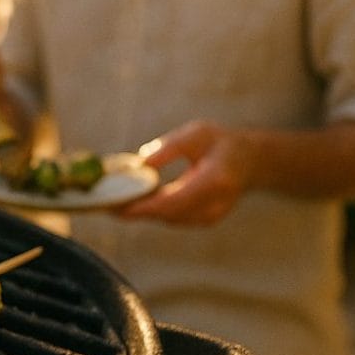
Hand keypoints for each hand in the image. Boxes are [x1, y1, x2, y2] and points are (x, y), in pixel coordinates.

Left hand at [117, 120, 254, 224]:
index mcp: (215, 179)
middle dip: (135, 211)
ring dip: (142, 212)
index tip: (118, 208)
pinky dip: (154, 212)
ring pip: (168, 219)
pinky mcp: (205, 220)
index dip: (144, 208)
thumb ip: (169, 148)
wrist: (251, 161)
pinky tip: (134, 202)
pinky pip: (174, 218)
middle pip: (167, 214)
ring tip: (113, 202)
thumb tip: (140, 164)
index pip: (175, 201)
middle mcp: (215, 204)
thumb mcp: (196, 133)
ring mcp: (212, 216)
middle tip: (104, 205)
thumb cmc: (220, 142)